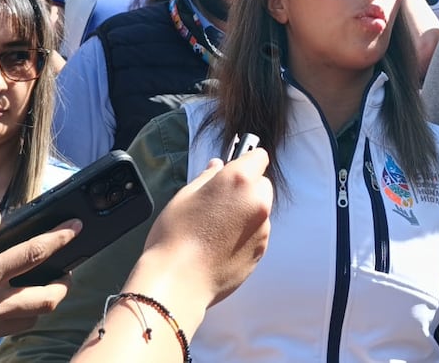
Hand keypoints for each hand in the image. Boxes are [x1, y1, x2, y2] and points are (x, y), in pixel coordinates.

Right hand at [0, 210, 78, 361]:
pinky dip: (19, 318)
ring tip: (44, 287)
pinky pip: (8, 332)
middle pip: (48, 297)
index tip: (76, 228)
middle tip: (65, 268)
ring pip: (32, 319)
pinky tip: (10, 306)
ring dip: (44, 302)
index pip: (35, 253)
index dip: (60, 238)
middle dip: (64, 282)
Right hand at [137, 149, 272, 307]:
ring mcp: (263, 227)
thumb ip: (207, 177)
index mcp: (239, 180)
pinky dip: (246, 234)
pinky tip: (222, 245)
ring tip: (218, 229)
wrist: (178, 281)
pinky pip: (258, 233)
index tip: (234, 171)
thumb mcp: (184, 196)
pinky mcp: (262, 250)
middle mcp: (257, 201)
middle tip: (220, 203)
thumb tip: (218, 166)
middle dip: (247, 189)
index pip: (259, 156)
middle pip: (262, 185)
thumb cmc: (175, 235)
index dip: (246, 161)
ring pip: (260, 210)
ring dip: (247, 213)